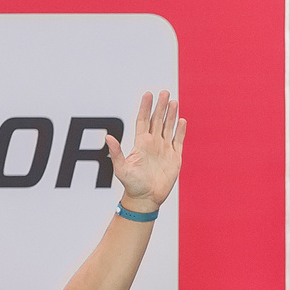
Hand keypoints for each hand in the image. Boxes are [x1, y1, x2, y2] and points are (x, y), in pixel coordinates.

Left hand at [109, 90, 184, 212]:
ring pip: (169, 127)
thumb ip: (116, 152)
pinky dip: (181, 131)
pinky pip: (178, 141)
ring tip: (174, 101)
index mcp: (141, 143)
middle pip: (158, 120)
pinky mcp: (175, 158)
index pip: (143, 120)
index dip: (145, 107)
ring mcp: (164, 149)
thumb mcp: (121, 168)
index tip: (148, 94)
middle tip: (164, 91)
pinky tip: (182, 121)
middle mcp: (153, 143)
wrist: (146, 198)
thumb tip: (108, 137)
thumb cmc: (131, 184)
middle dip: (161, 106)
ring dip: (171, 115)